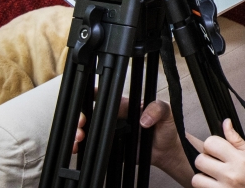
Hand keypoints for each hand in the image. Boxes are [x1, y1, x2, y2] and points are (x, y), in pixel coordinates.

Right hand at [73, 98, 201, 186]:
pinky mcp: (110, 147)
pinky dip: (81, 147)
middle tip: (82, 123)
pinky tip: (77, 148)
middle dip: (81, 116)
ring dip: (78, 132)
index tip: (86, 95)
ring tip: (79, 137)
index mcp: (126, 105)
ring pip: (88, 130)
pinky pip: (92, 146)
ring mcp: (111, 132)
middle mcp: (116, 117)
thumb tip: (143, 119)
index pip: (106, 95)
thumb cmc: (166, 127)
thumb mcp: (167, 112)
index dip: (93, 94)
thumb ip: (157, 109)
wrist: (166, 151)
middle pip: (91, 113)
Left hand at [191, 119, 244, 187]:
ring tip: (215, 176)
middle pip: (200, 160)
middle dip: (206, 159)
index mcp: (239, 160)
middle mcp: (230, 176)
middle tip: (216, 162)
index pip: (210, 143)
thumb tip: (226, 123)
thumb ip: (236, 140)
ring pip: (196, 179)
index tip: (218, 147)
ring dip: (203, 176)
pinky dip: (207, 187)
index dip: (213, 143)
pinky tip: (218, 184)